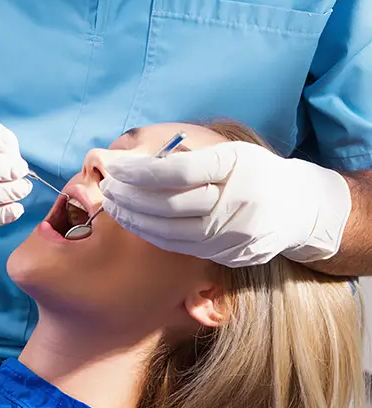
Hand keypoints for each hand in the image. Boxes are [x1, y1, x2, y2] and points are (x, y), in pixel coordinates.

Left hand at [100, 141, 351, 266]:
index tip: (117, 170)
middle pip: (171, 205)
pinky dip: (153, 235)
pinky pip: (182, 247)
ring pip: (172, 232)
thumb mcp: (229, 152)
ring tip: (114, 206)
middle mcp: (237, 202)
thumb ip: (187, 156)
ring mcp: (234, 234)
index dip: (140, 172)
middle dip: (131, 198)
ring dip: (135, 220)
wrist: (299, 208)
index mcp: (235, 166)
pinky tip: (136, 223)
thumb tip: (136, 161)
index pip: (177, 172)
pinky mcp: (230, 255)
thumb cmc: (254, 171)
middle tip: (108, 189)